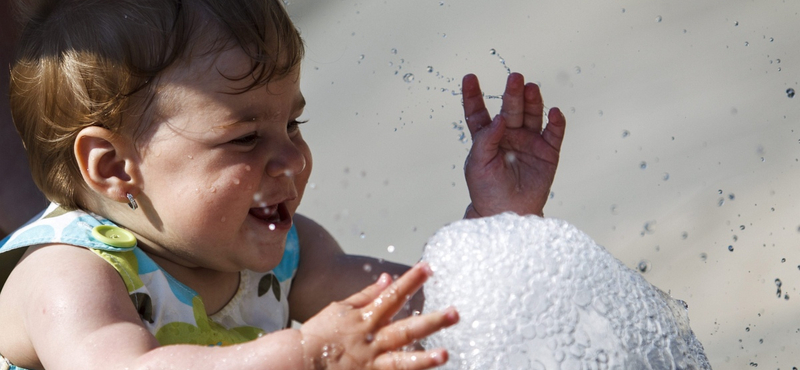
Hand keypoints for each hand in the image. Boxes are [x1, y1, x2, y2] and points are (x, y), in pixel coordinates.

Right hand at [299, 263, 458, 369]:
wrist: (298, 362)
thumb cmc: (320, 333)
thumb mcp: (341, 308)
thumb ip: (367, 294)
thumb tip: (389, 278)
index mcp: (366, 319)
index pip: (393, 296)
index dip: (411, 281)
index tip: (428, 267)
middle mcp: (372, 341)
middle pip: (406, 330)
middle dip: (432, 322)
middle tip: (455, 313)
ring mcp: (372, 364)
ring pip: (402, 362)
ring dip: (424, 359)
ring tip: (445, 354)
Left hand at [462, 72, 565, 217]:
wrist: (507, 213)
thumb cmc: (486, 189)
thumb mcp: (477, 165)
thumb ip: (485, 140)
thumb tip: (499, 119)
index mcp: (487, 136)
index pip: (478, 112)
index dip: (473, 95)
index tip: (469, 78)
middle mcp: (509, 134)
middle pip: (511, 109)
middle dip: (512, 94)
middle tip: (515, 78)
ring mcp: (529, 141)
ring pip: (532, 115)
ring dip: (533, 101)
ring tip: (531, 88)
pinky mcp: (548, 152)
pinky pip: (554, 133)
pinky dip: (556, 122)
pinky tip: (554, 112)